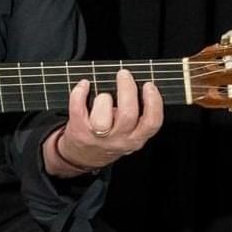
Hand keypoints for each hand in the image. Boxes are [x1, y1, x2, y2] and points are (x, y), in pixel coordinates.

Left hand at [42, 68, 162, 176]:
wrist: (82, 156)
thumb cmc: (108, 139)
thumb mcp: (129, 134)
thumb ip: (136, 117)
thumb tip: (135, 85)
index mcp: (135, 138)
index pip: (151, 123)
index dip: (153, 102)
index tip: (148, 85)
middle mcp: (119, 140)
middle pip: (127, 114)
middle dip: (127, 90)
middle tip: (124, 74)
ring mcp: (98, 137)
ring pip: (102, 118)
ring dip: (104, 99)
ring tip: (104, 94)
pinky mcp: (78, 131)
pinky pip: (78, 108)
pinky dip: (80, 92)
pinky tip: (84, 85)